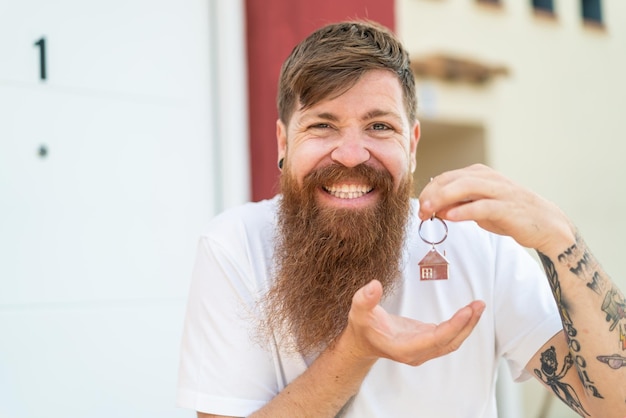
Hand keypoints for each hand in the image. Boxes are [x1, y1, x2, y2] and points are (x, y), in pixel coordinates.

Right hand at [343, 280, 484, 365]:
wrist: (362, 343)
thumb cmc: (362, 328)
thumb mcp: (358, 311)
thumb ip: (365, 299)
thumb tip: (374, 285)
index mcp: (403, 348)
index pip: (435, 340)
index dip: (452, 327)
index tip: (466, 312)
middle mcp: (417, 353)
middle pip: (449, 342)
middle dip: (466, 325)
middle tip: (478, 305)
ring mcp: (423, 350)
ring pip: (452, 342)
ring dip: (467, 326)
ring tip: (478, 306)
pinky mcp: (426, 342)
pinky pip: (448, 337)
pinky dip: (460, 326)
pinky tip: (468, 312)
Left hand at [418, 164, 574, 254]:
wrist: (545, 224)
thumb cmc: (509, 214)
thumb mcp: (479, 208)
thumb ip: (458, 205)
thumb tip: (434, 209)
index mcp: (479, 174)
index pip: (446, 177)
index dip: (429, 191)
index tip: (420, 208)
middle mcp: (488, 178)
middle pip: (452, 179)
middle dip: (432, 194)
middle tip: (420, 211)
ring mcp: (499, 191)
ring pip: (466, 187)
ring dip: (443, 198)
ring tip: (428, 211)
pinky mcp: (507, 207)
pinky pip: (483, 206)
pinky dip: (464, 211)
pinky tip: (449, 217)